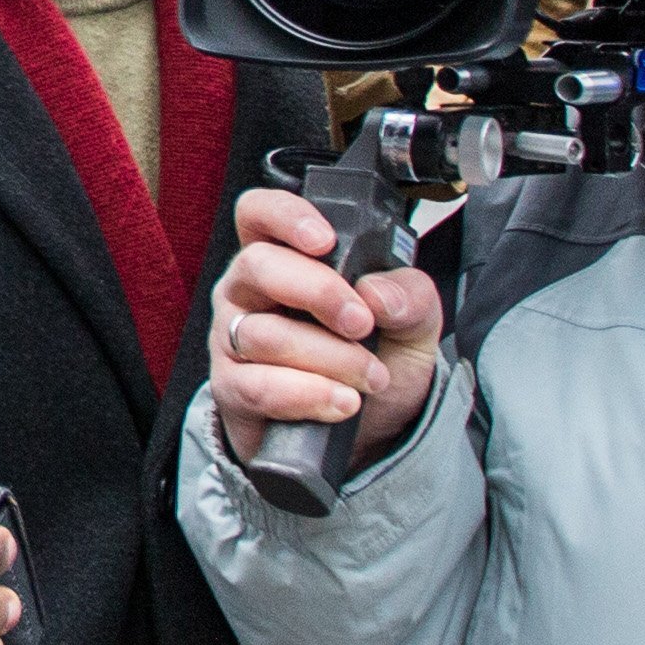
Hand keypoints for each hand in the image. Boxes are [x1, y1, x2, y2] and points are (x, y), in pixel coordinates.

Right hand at [207, 188, 445, 469]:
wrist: (366, 432)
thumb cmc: (375, 359)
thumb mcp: (412, 323)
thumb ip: (410, 296)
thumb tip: (378, 293)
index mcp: (285, 256)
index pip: (259, 212)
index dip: (285, 216)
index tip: (325, 240)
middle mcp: (248, 290)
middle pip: (258, 266)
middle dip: (319, 292)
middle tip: (362, 323)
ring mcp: (232, 339)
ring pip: (265, 334)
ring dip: (330, 357)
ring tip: (371, 377)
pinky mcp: (231, 389)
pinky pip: (258, 386)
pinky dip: (308, 395)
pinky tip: (343, 402)